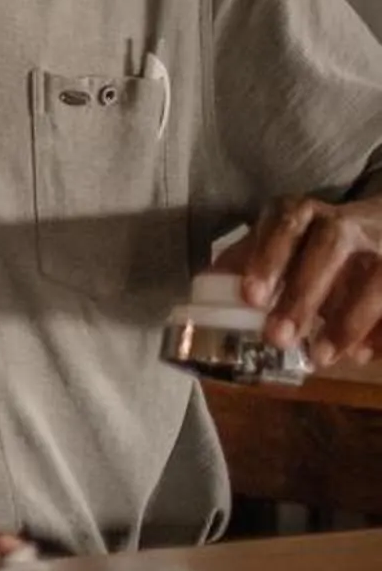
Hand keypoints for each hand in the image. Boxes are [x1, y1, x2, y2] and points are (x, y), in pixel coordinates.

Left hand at [237, 198, 381, 367]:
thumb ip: (247, 259)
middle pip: (329, 250)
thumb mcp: (280, 239)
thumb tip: (207, 285)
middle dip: (303, 295)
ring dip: (347, 323)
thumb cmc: (316, 242)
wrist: (381, 226)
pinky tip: (362, 356)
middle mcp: (346, 224)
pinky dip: (380, 334)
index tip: (251, 297)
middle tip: (277, 337)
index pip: (285, 226)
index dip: (268, 258)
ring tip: (320, 357)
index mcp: (304, 213)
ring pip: (375, 280)